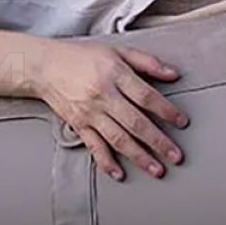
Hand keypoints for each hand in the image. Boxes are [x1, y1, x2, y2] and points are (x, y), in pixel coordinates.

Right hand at [30, 41, 189, 181]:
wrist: (43, 66)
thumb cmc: (82, 57)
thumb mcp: (117, 51)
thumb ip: (147, 62)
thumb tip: (175, 74)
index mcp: (115, 74)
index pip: (146, 96)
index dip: (166, 110)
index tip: (182, 122)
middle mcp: (103, 94)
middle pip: (135, 122)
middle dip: (158, 141)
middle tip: (176, 156)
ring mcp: (89, 112)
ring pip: (118, 138)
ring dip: (139, 156)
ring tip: (157, 170)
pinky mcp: (78, 124)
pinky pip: (94, 145)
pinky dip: (106, 161)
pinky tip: (119, 174)